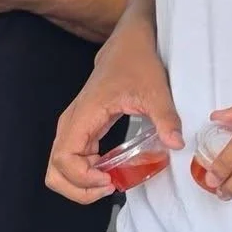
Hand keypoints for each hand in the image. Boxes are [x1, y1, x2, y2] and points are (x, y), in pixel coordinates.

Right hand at [46, 30, 180, 203]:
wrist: (129, 42)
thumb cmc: (138, 62)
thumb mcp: (156, 90)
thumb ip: (165, 117)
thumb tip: (176, 144)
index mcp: (84, 114)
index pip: (64, 158)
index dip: (81, 178)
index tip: (109, 181)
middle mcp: (72, 122)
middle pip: (54, 170)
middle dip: (77, 188)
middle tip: (108, 188)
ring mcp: (74, 125)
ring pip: (59, 167)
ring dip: (79, 183)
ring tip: (109, 183)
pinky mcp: (82, 128)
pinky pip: (72, 158)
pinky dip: (85, 173)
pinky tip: (109, 172)